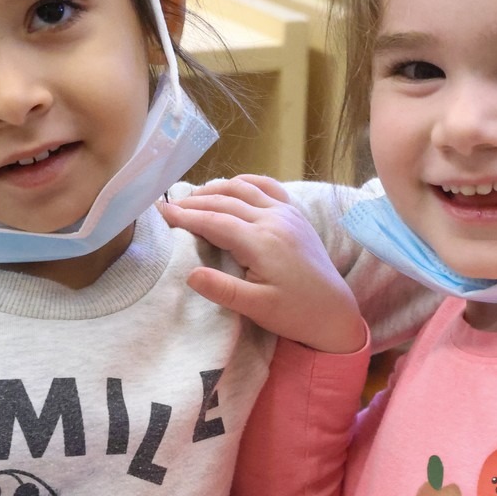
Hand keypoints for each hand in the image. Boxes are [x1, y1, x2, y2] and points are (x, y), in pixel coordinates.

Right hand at [158, 175, 364, 354]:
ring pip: (245, 188)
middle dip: (195, 202)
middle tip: (169, 206)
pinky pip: (268, 187)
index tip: (162, 213)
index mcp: (262, 242)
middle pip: (226, 202)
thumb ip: (223, 290)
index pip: (215, 222)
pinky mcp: (296, 216)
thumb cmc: (295, 313)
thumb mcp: (257, 308)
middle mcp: (274, 220)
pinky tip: (232, 185)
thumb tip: (189, 274)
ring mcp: (287, 214)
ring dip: (217, 189)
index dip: (186, 216)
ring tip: (193, 196)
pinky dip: (246, 182)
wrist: (334, 312)